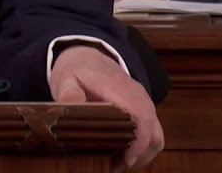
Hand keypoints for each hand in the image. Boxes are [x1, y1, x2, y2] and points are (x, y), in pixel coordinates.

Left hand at [50, 44, 162, 171]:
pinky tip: (122, 157)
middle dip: (138, 154)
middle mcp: (139, 97)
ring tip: (118, 165)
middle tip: (115, 167)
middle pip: (152, 130)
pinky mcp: (144, 112)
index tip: (126, 158)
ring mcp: (144, 105)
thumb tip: (69, 109)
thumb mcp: (66, 79)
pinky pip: (152, 135)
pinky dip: (142, 149)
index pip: (140, 115)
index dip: (138, 140)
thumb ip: (68, 94)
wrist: (90, 58)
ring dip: (141, 154)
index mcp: (121, 89)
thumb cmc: (79, 71)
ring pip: (155, 136)